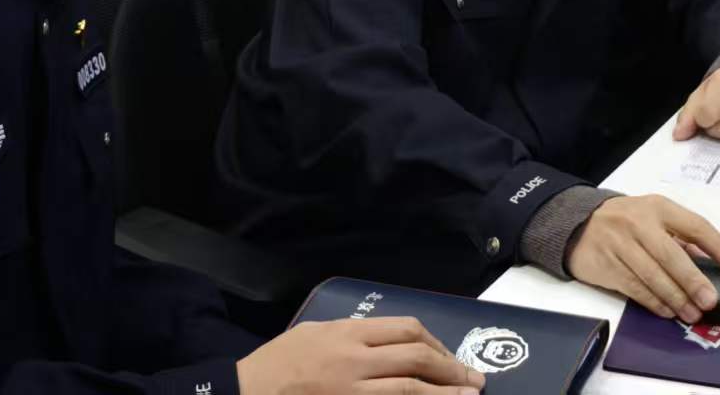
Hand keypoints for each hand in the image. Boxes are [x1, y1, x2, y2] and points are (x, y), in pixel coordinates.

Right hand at [237, 317, 483, 394]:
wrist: (244, 392)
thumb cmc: (278, 362)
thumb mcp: (315, 333)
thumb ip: (352, 335)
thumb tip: (386, 341)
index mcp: (348, 332)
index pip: (406, 330)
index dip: (436, 342)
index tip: (450, 356)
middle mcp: (355, 358)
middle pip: (416, 355)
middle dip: (451, 367)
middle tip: (475, 379)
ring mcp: (352, 388)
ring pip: (410, 387)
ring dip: (445, 392)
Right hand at [565, 193, 719, 322]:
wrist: (576, 224)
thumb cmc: (624, 221)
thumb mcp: (652, 217)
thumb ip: (679, 237)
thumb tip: (709, 263)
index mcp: (658, 207)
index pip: (694, 225)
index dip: (717, 245)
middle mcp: (639, 223)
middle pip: (671, 255)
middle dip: (693, 280)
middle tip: (710, 300)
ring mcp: (620, 244)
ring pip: (653, 276)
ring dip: (675, 298)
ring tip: (691, 313)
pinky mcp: (607, 265)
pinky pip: (635, 288)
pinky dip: (654, 302)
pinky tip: (668, 310)